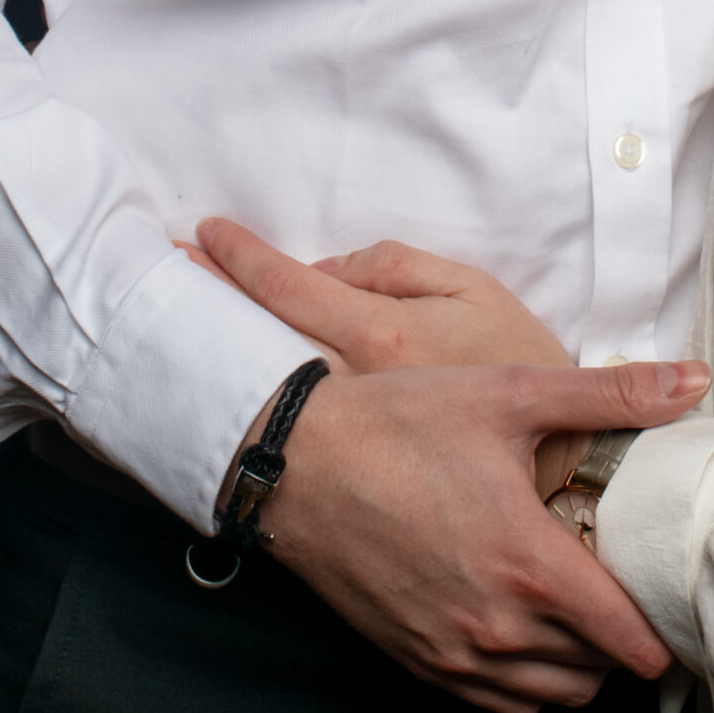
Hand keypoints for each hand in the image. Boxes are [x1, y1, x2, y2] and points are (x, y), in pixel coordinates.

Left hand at [194, 220, 597, 497]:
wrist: (557, 468)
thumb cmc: (522, 369)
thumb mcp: (476, 291)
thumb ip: (399, 269)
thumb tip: (331, 268)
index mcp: (379, 335)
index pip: (289, 286)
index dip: (240, 257)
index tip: (201, 234)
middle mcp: (347, 389)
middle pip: (256, 340)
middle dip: (205, 306)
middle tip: (156, 277)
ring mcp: (342, 440)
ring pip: (261, 388)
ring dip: (217, 358)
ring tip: (177, 332)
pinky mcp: (345, 478)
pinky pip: (283, 433)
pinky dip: (246, 410)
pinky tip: (228, 397)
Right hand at [245, 357, 709, 712]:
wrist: (297, 463)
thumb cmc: (402, 421)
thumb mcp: (510, 391)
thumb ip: (609, 395)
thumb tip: (693, 382)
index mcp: (528, 565)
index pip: (626, 637)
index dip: (662, 627)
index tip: (675, 600)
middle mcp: (495, 627)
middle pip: (595, 674)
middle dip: (622, 640)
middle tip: (627, 588)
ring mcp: (453, 652)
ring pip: (549, 699)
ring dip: (577, 666)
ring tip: (582, 608)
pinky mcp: (418, 661)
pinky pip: (498, 705)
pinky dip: (526, 685)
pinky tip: (527, 629)